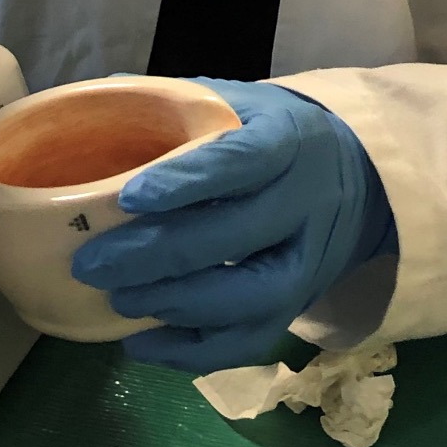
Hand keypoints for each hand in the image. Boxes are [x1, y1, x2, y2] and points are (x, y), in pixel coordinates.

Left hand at [70, 80, 396, 372]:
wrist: (354, 179)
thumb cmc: (270, 134)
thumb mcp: (238, 101)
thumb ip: (177, 101)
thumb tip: (103, 94)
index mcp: (286, 140)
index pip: (240, 161)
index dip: (187, 181)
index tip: (130, 198)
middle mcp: (304, 204)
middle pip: (235, 236)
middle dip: (157, 255)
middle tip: (92, 263)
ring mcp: (306, 263)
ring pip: (250, 298)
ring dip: (176, 305)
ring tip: (117, 299)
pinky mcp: (296, 308)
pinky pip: (249, 343)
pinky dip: (191, 352)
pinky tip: (140, 343)